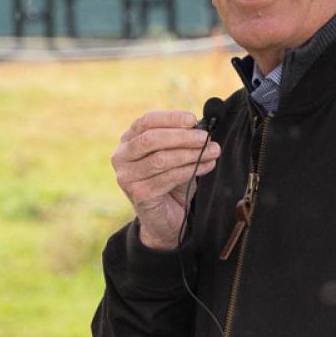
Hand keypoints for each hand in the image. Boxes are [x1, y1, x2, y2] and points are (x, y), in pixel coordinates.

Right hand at [111, 110, 220, 250]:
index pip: (146, 121)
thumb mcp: (174, 155)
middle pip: (151, 139)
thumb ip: (181, 140)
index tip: (193, 120)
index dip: (170, 118)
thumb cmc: (170, 182)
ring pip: (161, 159)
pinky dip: (191, 170)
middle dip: (182, 137)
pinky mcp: (138, 193)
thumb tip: (202, 128)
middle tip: (205, 138)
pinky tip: (207, 165)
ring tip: (213, 151)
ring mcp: (126, 176)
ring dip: (191, 154)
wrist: (165, 218)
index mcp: (128, 140)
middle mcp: (121, 157)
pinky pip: (168, 177)